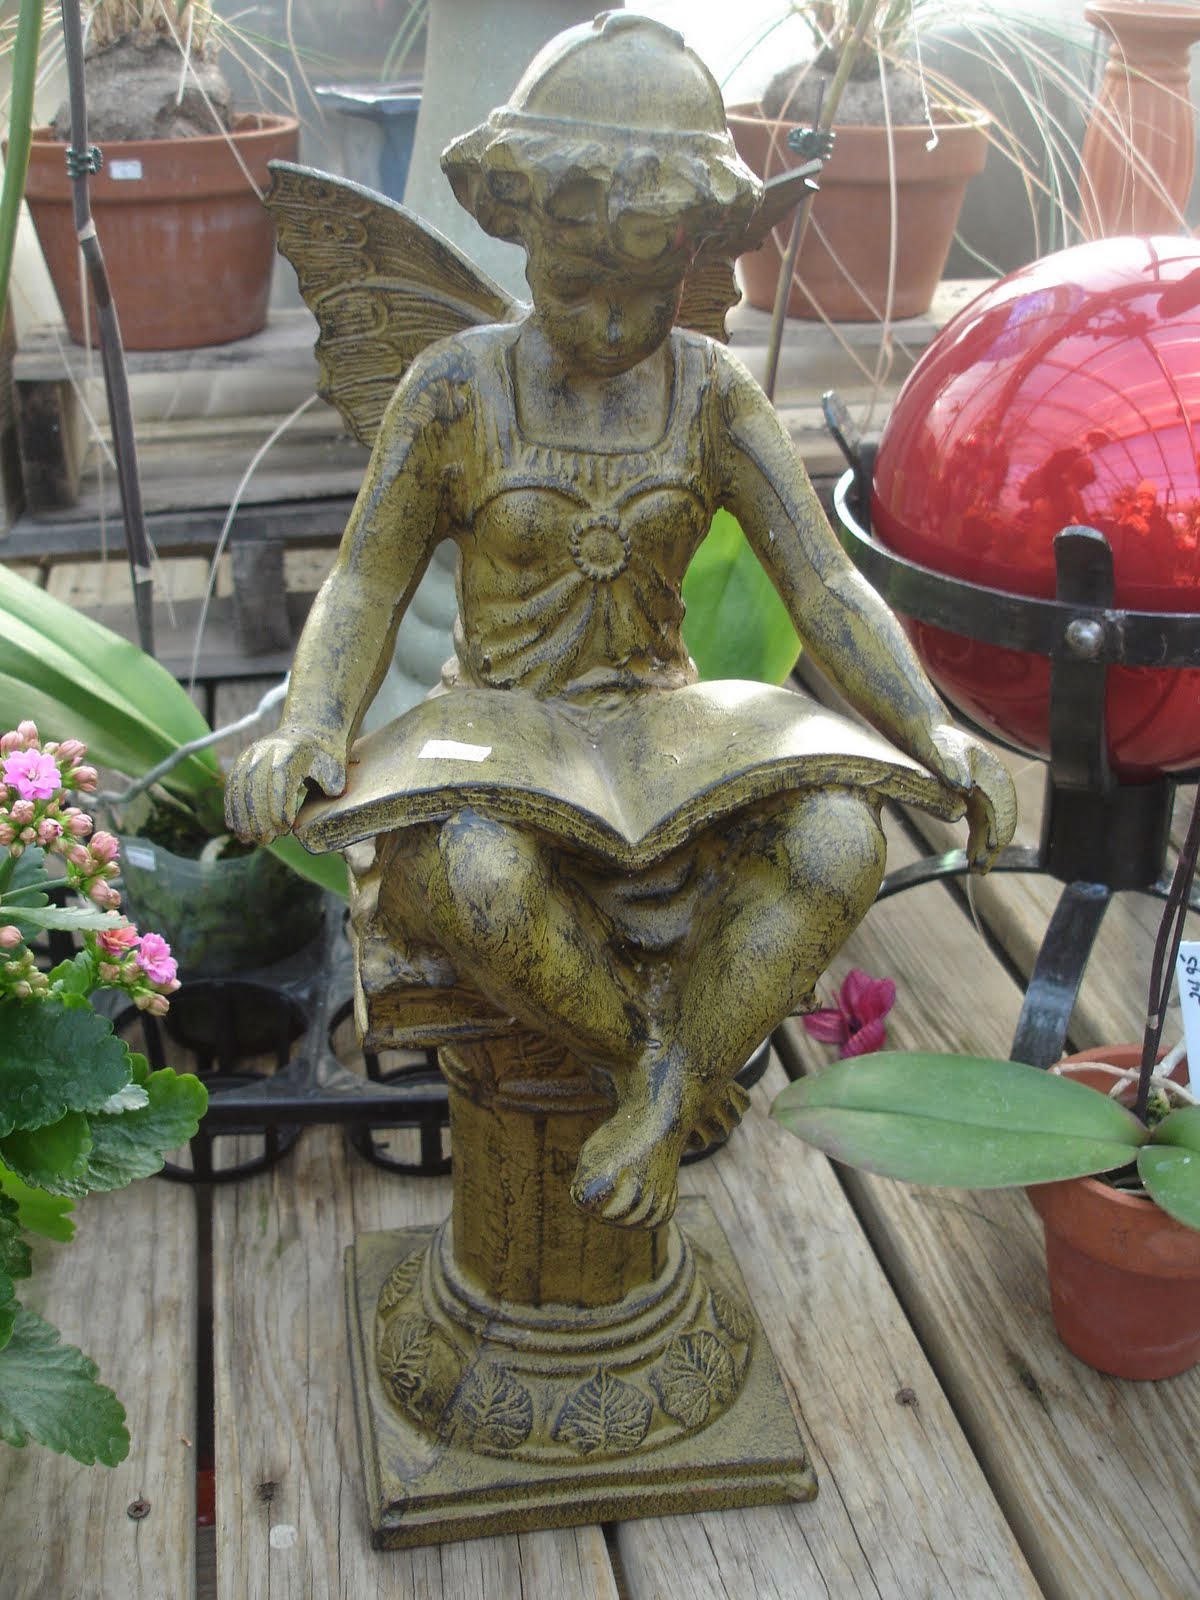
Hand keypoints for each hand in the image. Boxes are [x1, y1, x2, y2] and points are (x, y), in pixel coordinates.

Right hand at [224, 731, 345, 843]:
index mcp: (290, 751)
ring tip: (248, 839)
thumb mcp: (333, 764)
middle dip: (259, 817)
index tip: (284, 829)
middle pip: (256, 786)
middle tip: (266, 840)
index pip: (280, 781)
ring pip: (241, 788)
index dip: (279, 807)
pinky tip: (234, 827)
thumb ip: (333, 780)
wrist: (307, 731)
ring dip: (242, 817)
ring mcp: (251, 755)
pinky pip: (233, 786)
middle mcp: (266, 751)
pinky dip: (232, 808)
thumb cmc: (322, 754)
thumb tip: (332, 793)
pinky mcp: (242, 761)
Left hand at [922, 724, 1016, 871]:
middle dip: (994, 845)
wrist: (926, 733)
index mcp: (992, 773)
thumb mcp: (942, 751)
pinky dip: (979, 841)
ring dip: (987, 847)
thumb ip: (953, 767)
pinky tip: (971, 857)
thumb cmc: (934, 741)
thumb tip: (965, 787)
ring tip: (976, 869)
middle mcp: (994, 784)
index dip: (998, 829)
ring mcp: (985, 792)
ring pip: (992, 825)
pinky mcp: (974, 798)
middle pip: (1002, 820)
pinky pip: (982, 824)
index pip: (1003, 806)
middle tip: (980, 868)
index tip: (990, 850)